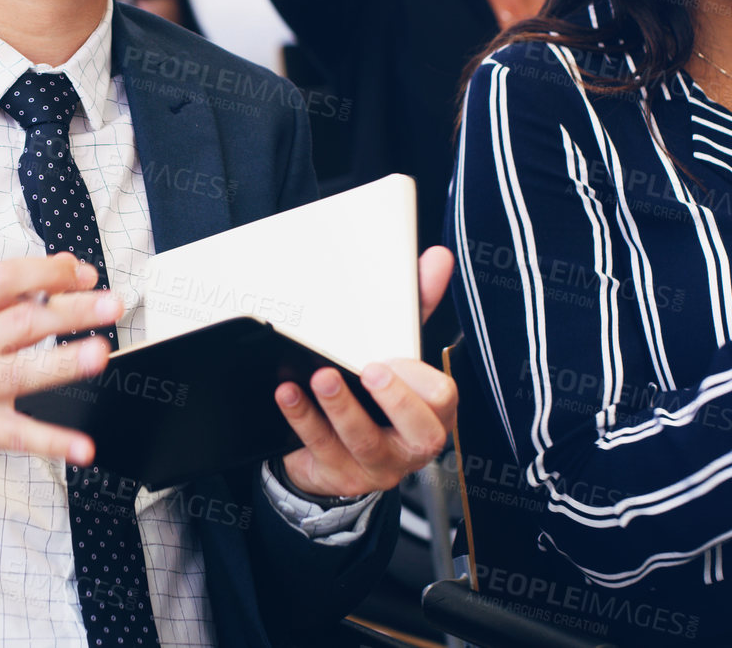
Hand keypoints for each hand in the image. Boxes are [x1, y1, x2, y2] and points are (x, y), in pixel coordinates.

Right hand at [0, 254, 121, 493]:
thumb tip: (67, 266)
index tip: (84, 274)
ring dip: (65, 362)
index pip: (6, 279)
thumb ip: (15, 292)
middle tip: (111, 305)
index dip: (48, 272)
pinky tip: (84, 447)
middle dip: (71, 311)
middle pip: (24, 322)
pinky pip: (23, 435)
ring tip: (100, 354)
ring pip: (24, 372)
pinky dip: (55, 443)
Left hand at [274, 246, 457, 497]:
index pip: (442, 399)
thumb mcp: (399, 352)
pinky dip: (303, 418)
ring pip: (364, 442)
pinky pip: (321, 448)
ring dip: (341, 408)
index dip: (420, 382)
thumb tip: (437, 258)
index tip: (393, 359)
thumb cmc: (378, 398)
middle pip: (419, 434)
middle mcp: (411, 445)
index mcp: (433, 413)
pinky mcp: (340, 473)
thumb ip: (417, 306)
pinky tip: (289, 393)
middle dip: (394, 401)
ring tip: (322, 376)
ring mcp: (377, 465)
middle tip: (370, 370)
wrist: (342, 453)